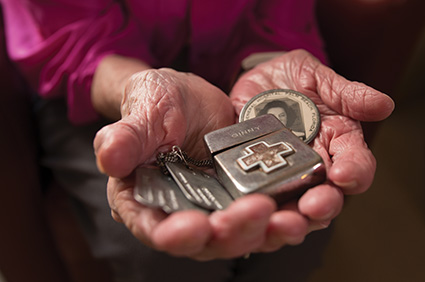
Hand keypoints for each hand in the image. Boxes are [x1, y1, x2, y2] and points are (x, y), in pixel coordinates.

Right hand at [93, 68, 292, 259]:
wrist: (189, 97)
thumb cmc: (157, 103)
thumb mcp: (143, 111)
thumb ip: (126, 136)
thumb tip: (109, 157)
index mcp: (145, 199)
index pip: (154, 228)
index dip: (174, 235)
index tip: (194, 227)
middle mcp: (182, 214)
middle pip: (206, 241)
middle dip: (232, 232)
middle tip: (254, 211)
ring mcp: (217, 210)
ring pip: (242, 236)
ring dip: (267, 233)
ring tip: (290, 219)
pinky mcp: (246, 198)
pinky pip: (267, 217)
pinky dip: (286, 218)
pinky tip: (304, 212)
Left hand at [230, 49, 394, 250]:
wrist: (256, 82)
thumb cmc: (293, 80)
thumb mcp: (319, 78)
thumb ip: (348, 94)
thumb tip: (384, 104)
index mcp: (339, 141)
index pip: (357, 164)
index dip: (355, 172)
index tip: (343, 174)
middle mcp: (318, 164)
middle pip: (330, 195)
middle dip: (324, 204)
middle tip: (313, 206)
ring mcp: (288, 175)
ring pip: (298, 206)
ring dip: (295, 216)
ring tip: (287, 219)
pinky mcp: (260, 177)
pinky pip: (264, 200)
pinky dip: (262, 211)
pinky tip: (255, 212)